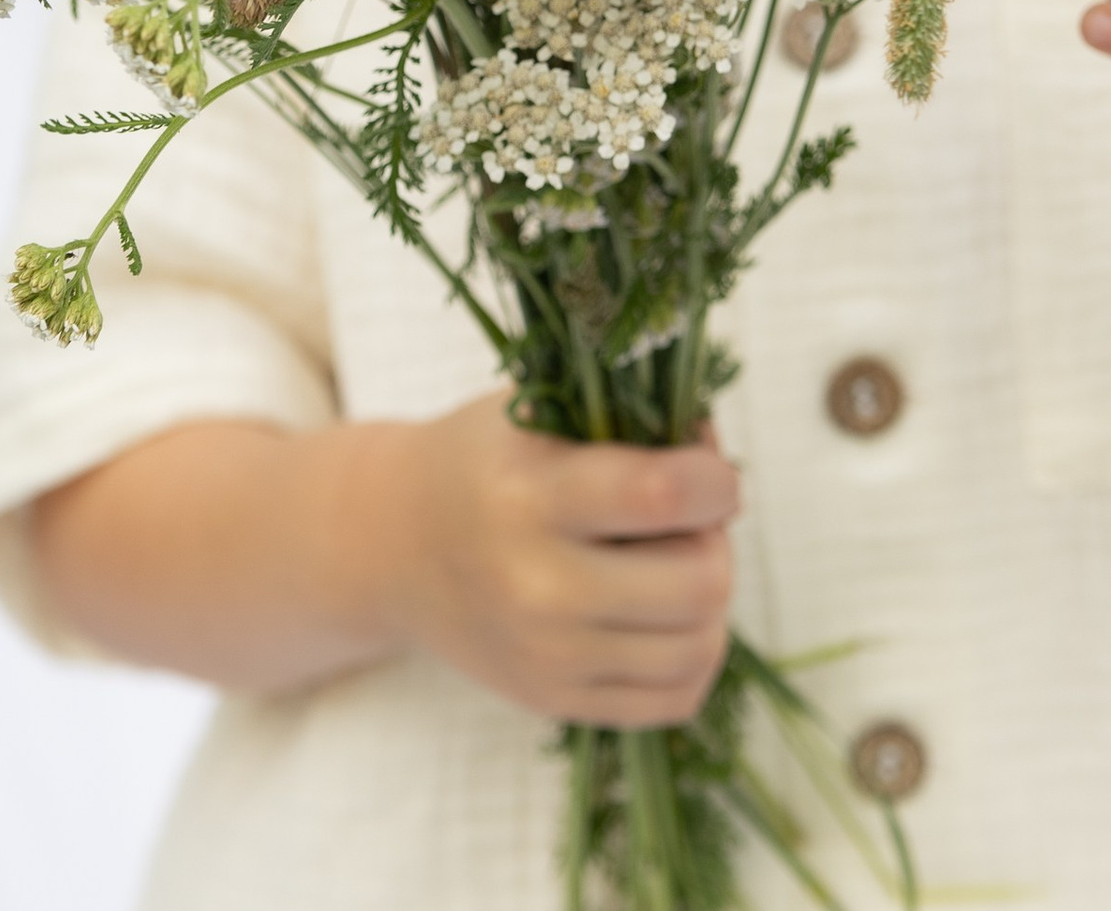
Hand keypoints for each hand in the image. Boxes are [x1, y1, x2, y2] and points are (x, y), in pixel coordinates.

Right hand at [347, 392, 737, 726]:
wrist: (394, 543)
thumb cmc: (485, 459)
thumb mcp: (543, 410)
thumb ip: (635, 420)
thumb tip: (716, 455)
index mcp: (532, 495)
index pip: (664, 496)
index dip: (714, 480)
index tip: (706, 470)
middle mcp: (537, 585)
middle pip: (699, 583)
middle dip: (715, 541)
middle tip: (689, 519)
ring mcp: (546, 656)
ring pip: (698, 646)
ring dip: (709, 599)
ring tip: (675, 562)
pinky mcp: (554, 700)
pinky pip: (674, 698)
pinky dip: (693, 654)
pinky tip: (666, 612)